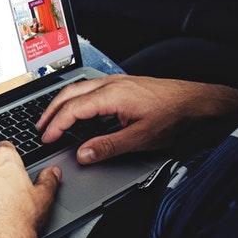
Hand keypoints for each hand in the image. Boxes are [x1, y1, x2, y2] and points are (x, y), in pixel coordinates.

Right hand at [35, 74, 237, 164]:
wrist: (197, 101)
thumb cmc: (173, 116)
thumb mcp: (140, 138)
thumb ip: (108, 147)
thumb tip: (83, 155)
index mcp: (111, 96)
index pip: (72, 110)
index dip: (56, 126)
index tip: (47, 139)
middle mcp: (110, 84)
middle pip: (69, 94)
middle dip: (50, 111)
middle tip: (40, 129)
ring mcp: (116, 82)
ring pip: (78, 88)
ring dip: (61, 104)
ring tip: (52, 119)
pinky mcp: (122, 84)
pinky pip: (89, 88)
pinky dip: (75, 100)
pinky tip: (77, 110)